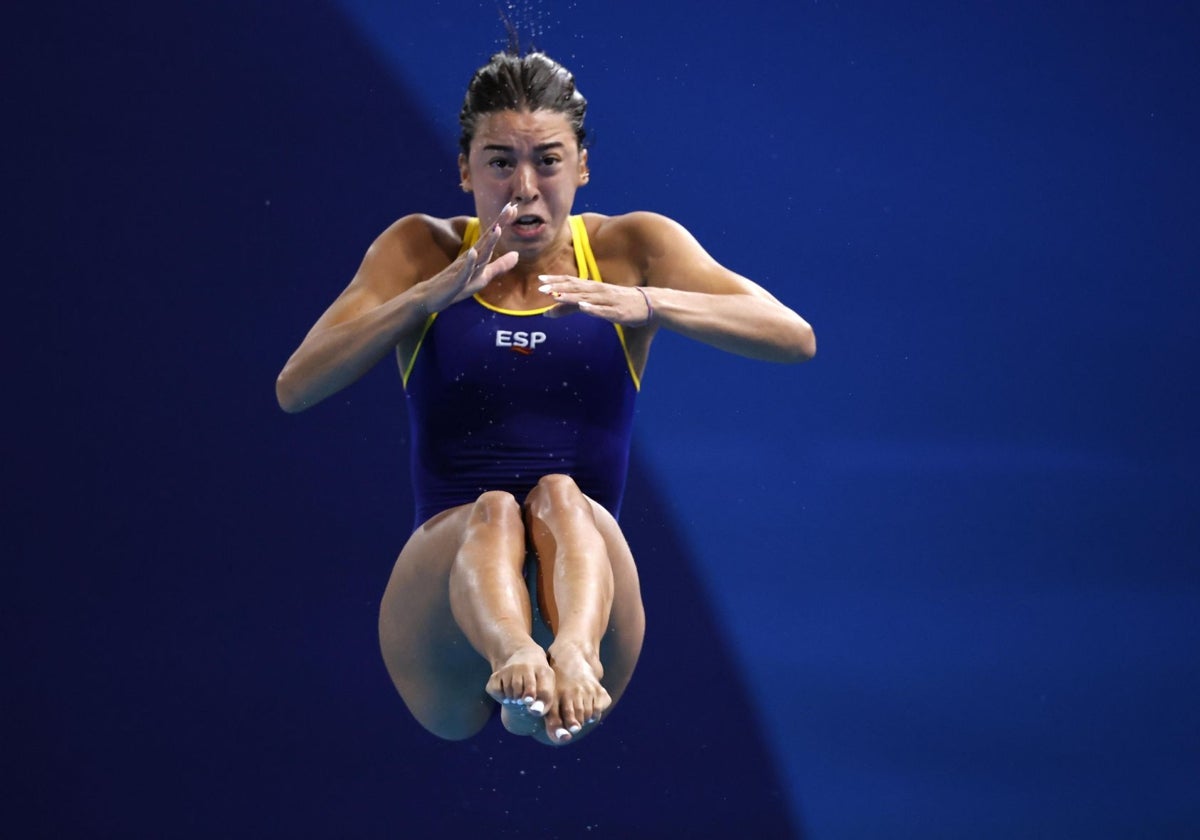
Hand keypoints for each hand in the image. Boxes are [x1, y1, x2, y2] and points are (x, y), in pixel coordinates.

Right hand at [422, 203, 519, 312]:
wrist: (431, 296)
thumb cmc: (458, 285)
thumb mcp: (483, 276)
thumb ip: (500, 265)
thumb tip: (517, 254)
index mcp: (477, 255)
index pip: (491, 236)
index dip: (502, 222)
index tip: (513, 207)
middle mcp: (470, 258)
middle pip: (487, 239)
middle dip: (499, 224)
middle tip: (510, 208)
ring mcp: (463, 268)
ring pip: (478, 254)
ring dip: (488, 241)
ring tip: (498, 228)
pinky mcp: (456, 281)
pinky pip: (464, 271)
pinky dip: (469, 263)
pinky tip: (473, 252)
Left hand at [537, 275, 654, 326]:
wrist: (651, 304)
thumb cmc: (621, 303)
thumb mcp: (595, 303)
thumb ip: (572, 306)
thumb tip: (548, 312)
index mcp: (594, 288)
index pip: (572, 281)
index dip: (556, 280)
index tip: (540, 279)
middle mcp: (600, 291)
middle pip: (576, 288)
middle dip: (559, 288)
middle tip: (542, 288)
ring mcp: (608, 301)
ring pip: (587, 298)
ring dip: (571, 297)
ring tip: (557, 296)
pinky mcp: (617, 312)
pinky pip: (603, 311)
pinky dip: (593, 309)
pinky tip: (583, 308)